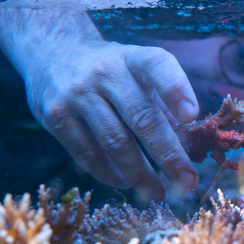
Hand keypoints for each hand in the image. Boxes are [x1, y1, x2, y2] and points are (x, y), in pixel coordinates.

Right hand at [0, 2, 198, 201]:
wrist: (51, 50)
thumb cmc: (111, 69)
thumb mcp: (136, 68)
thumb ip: (162, 98)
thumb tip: (188, 143)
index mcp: (132, 57)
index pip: (157, 65)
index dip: (176, 89)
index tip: (191, 117)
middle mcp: (105, 73)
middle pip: (141, 117)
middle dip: (168, 155)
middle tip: (187, 182)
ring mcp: (77, 95)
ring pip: (115, 142)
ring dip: (140, 174)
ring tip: (158, 193)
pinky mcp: (55, 117)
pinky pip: (87, 153)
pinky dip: (109, 173)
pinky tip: (126, 182)